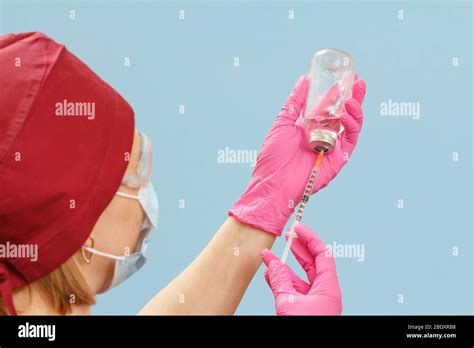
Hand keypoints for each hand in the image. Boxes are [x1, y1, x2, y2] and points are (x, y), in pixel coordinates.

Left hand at [229, 76, 365, 234]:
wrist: (275, 183)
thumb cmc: (273, 156)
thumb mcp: (282, 123)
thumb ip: (295, 102)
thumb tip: (303, 80)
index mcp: (309, 127)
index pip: (327, 106)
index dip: (337, 92)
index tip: (344, 76)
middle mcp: (322, 135)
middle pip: (343, 113)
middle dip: (353, 97)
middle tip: (358, 81)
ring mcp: (332, 147)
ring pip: (351, 125)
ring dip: (354, 109)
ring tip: (351, 96)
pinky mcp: (339, 159)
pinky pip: (351, 139)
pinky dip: (351, 125)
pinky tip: (345, 113)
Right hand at [260, 223, 341, 314]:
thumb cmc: (306, 330)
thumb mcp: (290, 302)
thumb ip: (281, 281)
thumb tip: (273, 265)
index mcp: (328, 287)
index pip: (322, 255)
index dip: (310, 239)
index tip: (298, 228)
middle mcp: (323, 292)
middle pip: (312, 263)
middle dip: (297, 248)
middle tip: (288, 237)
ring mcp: (314, 302)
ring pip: (298, 277)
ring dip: (283, 266)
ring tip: (269, 256)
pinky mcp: (304, 309)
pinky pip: (292, 290)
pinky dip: (281, 281)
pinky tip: (270, 274)